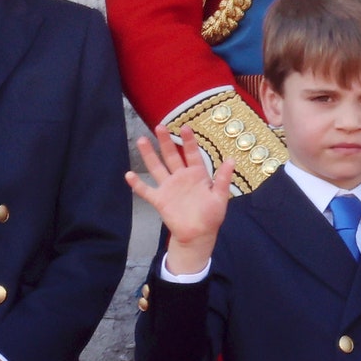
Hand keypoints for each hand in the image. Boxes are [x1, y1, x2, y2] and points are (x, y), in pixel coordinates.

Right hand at [125, 125, 233, 271]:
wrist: (198, 234)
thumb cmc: (211, 216)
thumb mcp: (220, 197)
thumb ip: (223, 179)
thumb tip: (232, 160)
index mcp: (197, 175)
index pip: (192, 154)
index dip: (188, 141)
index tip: (185, 127)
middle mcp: (181, 177)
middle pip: (171, 156)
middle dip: (165, 141)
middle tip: (159, 126)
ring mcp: (169, 187)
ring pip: (156, 167)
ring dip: (149, 155)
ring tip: (141, 140)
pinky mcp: (160, 200)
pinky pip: (146, 190)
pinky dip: (137, 184)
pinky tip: (129, 175)